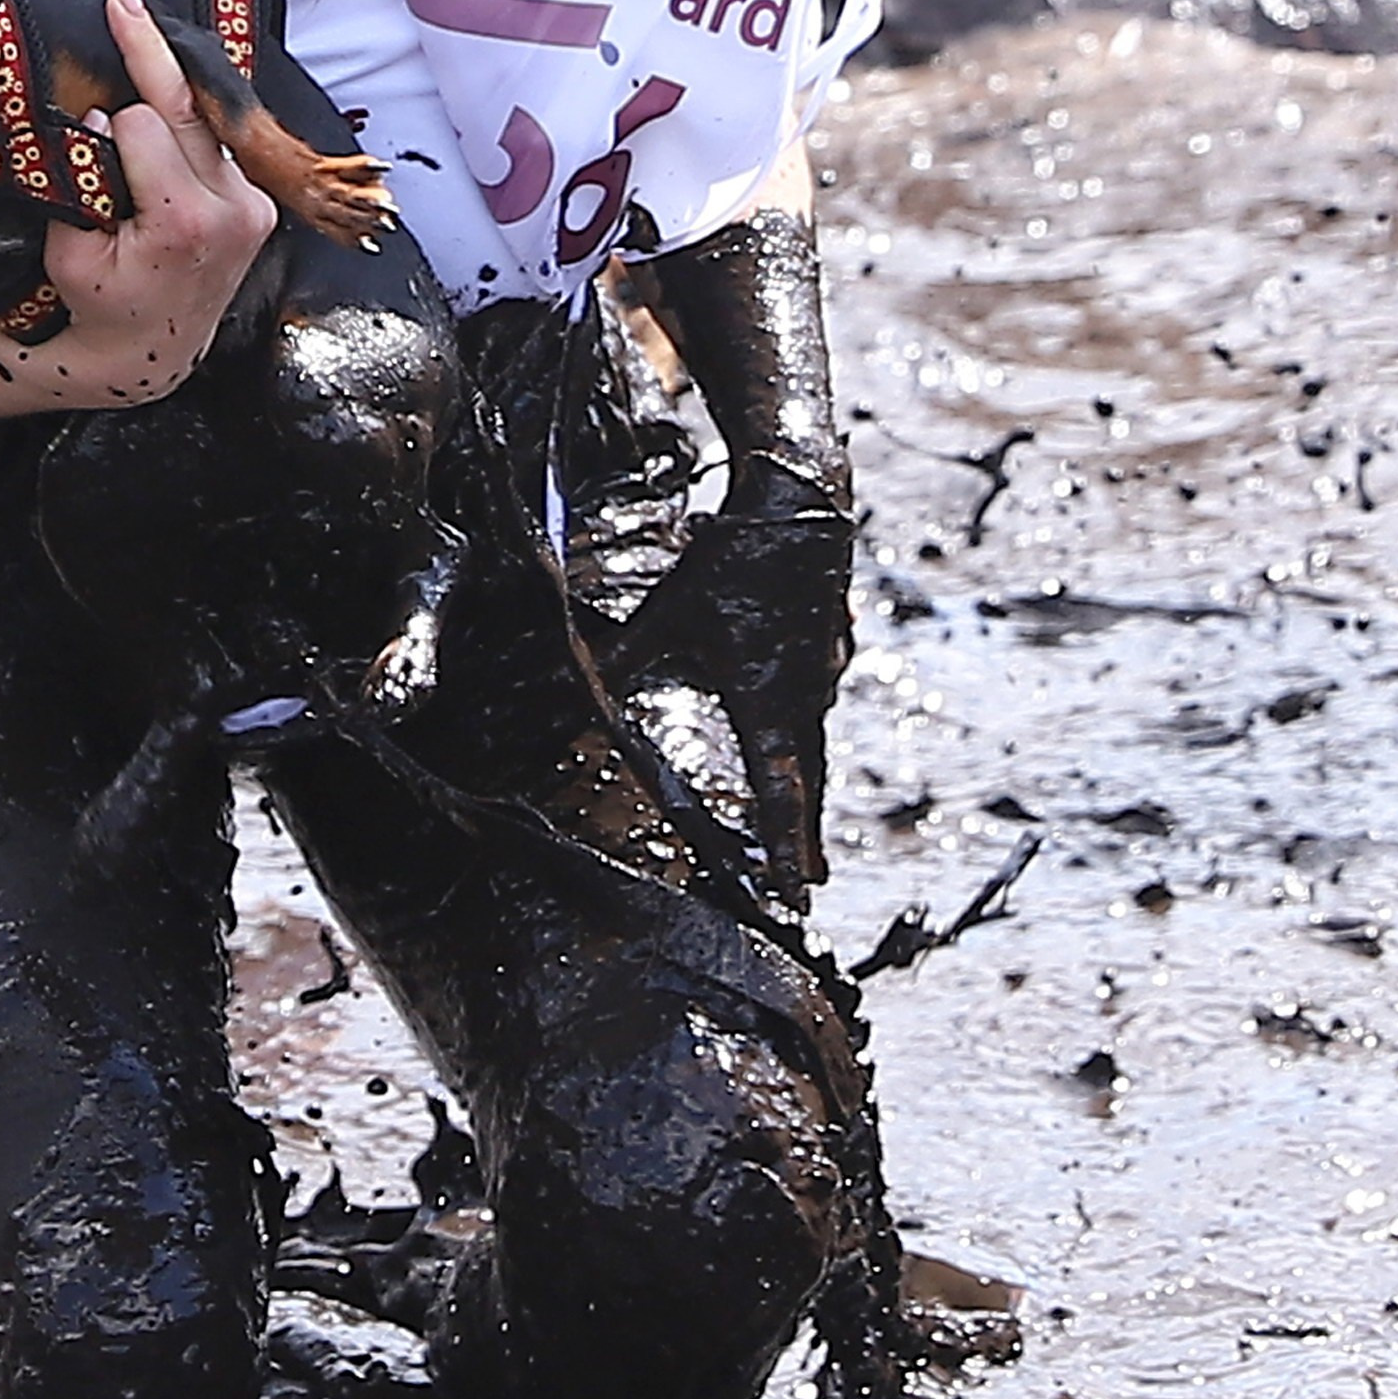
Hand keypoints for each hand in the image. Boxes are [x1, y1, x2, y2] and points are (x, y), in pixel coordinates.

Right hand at [0, 0, 276, 413]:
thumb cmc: (101, 301)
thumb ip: (80, 185)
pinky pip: (220, 141)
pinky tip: (167, 101)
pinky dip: (190, 122)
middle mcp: (235, 209)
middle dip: (147, 58)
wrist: (151, 348)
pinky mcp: (261, 203)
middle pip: (183, 107)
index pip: (143, 125)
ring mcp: (255, 206)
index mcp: (187, 222)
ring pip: (206, 119)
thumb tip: (98, 118)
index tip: (83, 133)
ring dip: (170, 91)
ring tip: (136, 29)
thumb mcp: (69, 252)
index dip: (107, 126)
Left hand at [604, 487, 853, 905]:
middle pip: (806, 784)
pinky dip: (805, 737)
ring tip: (803, 826)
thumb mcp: (666, 616)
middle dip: (804, 837)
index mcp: (768, 705)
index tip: (799, 895)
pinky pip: (813, 707)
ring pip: (812, 744)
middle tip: (810, 885)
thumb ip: (620, 659)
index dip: (788, 851)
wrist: (797, 503)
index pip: (782, 796)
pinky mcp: (825, 650)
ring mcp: (822, 675)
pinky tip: (795, 740)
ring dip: (804, 787)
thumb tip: (572, 685)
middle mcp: (804, 699)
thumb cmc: (729, 562)